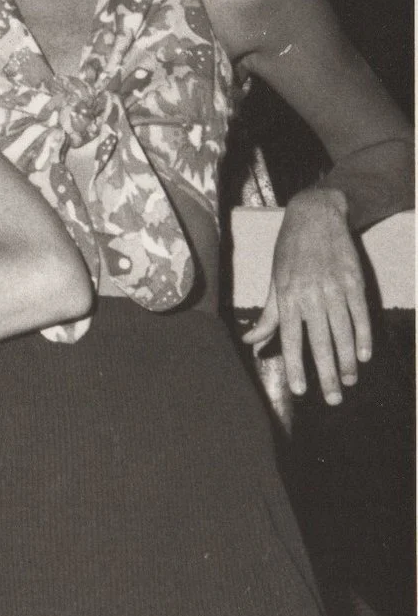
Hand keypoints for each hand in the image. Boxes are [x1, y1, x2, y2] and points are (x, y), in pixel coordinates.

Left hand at [243, 187, 372, 404]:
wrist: (315, 217)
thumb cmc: (289, 252)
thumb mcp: (274, 281)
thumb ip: (267, 315)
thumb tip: (250, 341)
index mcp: (287, 297)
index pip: (291, 339)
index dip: (295, 365)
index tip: (300, 390)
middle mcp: (310, 296)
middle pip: (320, 342)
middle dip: (327, 374)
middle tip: (333, 399)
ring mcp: (334, 290)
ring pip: (343, 333)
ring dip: (347, 361)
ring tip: (349, 381)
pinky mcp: (355, 282)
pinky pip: (360, 316)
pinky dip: (363, 337)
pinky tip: (364, 355)